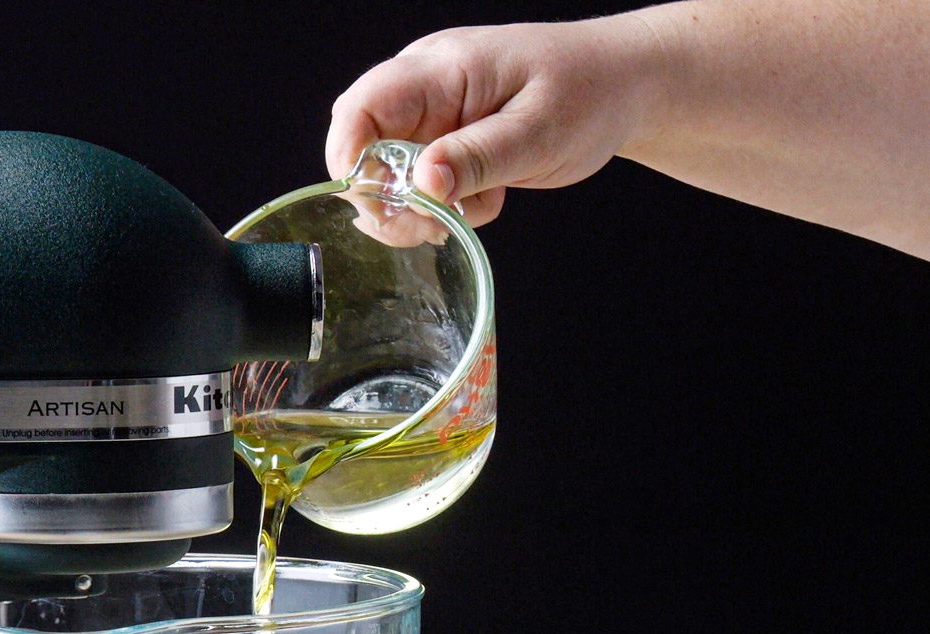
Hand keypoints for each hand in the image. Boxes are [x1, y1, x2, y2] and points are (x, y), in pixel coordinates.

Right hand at [325, 15, 665, 225]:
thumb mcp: (538, 132)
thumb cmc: (590, 91)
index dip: (348, 156)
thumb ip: (478, 158)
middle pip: (362, 146)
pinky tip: (486, 195)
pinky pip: (418, 182)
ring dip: (419, 208)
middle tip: (430, 225)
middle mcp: (426, 87)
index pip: (362, 106)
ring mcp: (432, 113)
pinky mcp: (444, 138)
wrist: (624, 85)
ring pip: (388, 172)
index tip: (371, 204)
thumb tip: (421, 185)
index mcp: (443, 69)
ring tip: (471, 209)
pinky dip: (444, 203)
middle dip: (385, 197)